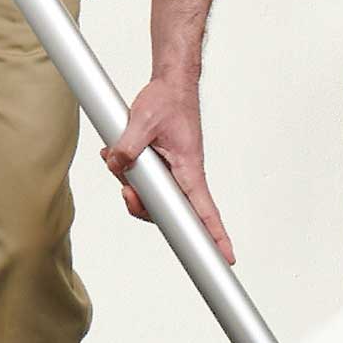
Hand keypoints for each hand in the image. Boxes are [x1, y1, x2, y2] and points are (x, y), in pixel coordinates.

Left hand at [101, 75, 234, 263]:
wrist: (170, 85)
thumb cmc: (168, 101)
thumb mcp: (143, 121)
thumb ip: (128, 147)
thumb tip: (116, 165)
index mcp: (189, 168)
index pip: (205, 210)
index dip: (215, 235)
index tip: (225, 257)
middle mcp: (184, 174)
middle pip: (171, 211)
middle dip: (144, 208)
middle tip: (127, 193)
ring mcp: (173, 171)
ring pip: (155, 198)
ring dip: (133, 187)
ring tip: (118, 163)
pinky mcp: (163, 166)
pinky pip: (148, 182)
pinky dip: (130, 175)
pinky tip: (118, 158)